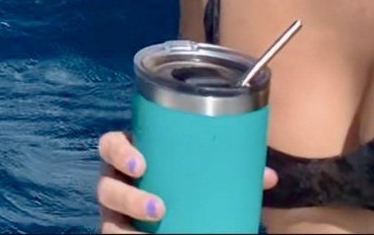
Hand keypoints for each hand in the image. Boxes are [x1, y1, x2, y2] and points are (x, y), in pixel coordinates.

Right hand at [95, 130, 277, 232]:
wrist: (184, 215)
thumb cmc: (189, 184)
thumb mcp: (203, 176)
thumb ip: (230, 172)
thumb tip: (267, 177)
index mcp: (133, 157)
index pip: (110, 146)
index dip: (119, 152)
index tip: (141, 164)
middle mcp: (117, 183)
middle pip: (106, 186)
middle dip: (127, 197)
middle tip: (159, 208)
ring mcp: (116, 212)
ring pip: (108, 219)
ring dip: (127, 228)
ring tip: (158, 227)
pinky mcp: (120, 230)